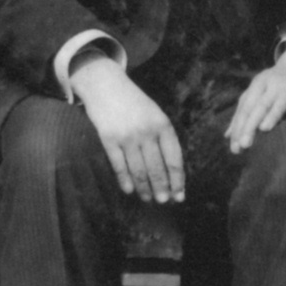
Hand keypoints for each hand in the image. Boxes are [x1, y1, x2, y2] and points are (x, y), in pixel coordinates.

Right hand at [71, 54, 183, 203]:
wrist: (105, 84)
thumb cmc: (133, 101)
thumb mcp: (154, 114)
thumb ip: (163, 137)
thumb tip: (171, 169)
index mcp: (163, 124)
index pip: (174, 159)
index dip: (177, 180)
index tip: (179, 195)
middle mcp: (147, 131)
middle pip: (157, 168)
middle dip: (162, 188)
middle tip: (163, 201)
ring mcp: (127, 136)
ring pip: (139, 170)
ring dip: (144, 188)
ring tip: (147, 198)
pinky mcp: (109, 139)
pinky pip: (119, 165)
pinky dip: (125, 180)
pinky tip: (129, 189)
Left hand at [223, 47, 285, 153]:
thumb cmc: (275, 84)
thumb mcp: (257, 92)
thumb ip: (243, 112)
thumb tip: (228, 136)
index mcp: (259, 83)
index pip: (246, 107)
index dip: (239, 127)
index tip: (235, 148)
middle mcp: (274, 84)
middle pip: (260, 105)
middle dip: (250, 124)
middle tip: (244, 145)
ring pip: (282, 101)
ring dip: (273, 114)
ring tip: (263, 129)